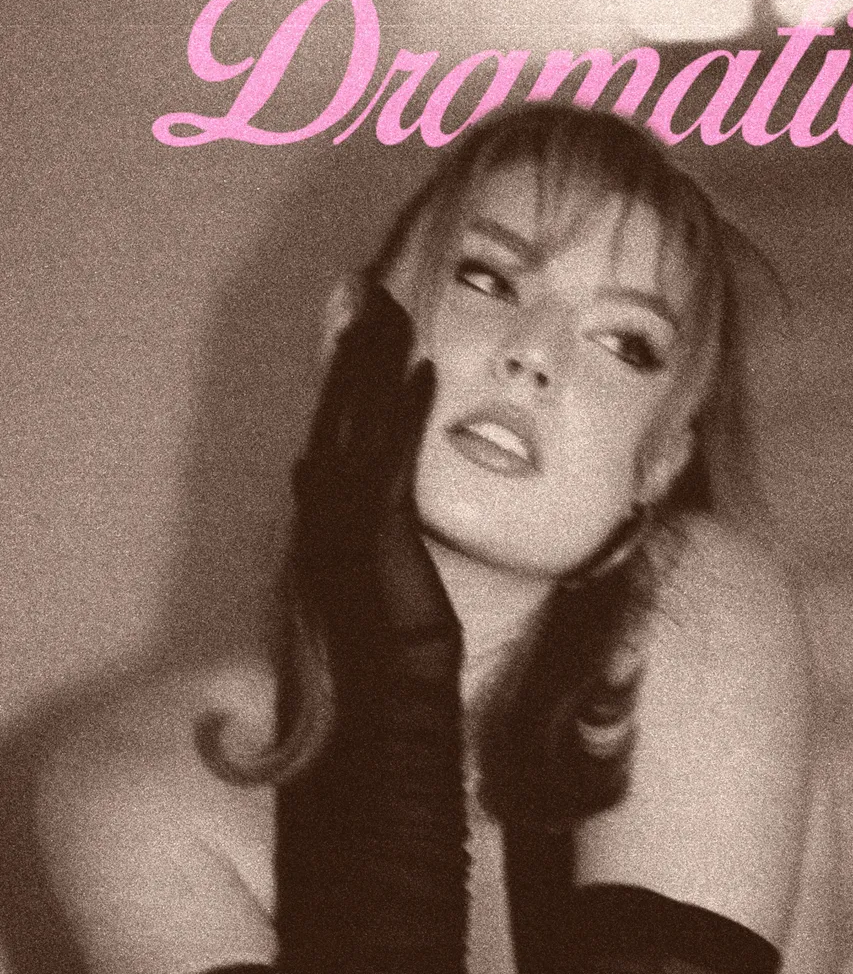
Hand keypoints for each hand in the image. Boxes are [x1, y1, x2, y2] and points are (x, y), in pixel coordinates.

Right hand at [291, 283, 460, 689]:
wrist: (386, 689)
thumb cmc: (379, 632)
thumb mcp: (354, 558)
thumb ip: (335, 506)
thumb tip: (306, 463)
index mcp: (320, 502)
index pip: (331, 419)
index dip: (341, 369)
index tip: (355, 324)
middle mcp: (323, 497)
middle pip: (338, 403)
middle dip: (352, 344)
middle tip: (364, 285)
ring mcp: (344, 509)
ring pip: (360, 418)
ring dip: (376, 360)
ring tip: (391, 306)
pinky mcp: (377, 525)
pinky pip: (394, 455)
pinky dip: (408, 411)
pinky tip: (425, 369)